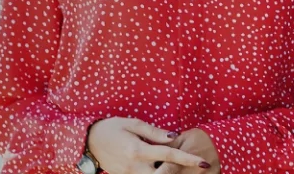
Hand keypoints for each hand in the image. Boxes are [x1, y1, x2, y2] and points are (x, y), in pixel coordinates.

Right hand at [86, 118, 208, 173]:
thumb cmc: (112, 128)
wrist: (89, 141)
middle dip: (179, 172)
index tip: (203, 162)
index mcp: (138, 150)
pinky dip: (157, 173)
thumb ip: (154, 132)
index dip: (188, 159)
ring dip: (168, 173)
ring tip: (176, 165)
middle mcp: (136, 166)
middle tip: (193, 165)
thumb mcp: (132, 124)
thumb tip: (175, 136)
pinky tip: (160, 166)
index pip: (169, 155)